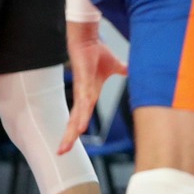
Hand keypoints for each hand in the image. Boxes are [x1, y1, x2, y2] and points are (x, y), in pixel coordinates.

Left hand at [58, 21, 126, 154]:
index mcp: (89, 95)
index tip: (69, 144)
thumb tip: (133, 68)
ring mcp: (82, 91)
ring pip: (76, 116)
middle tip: (61, 153)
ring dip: (71, 132)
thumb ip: (123, 70)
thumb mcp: (114, 65)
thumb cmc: (97, 52)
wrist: (88, 40)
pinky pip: (83, 104)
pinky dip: (81, 116)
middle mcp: (83, 96)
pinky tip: (80, 128)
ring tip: (66, 146)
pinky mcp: (82, 84)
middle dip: (67, 137)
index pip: (80, 117)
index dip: (74, 130)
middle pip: (74, 121)